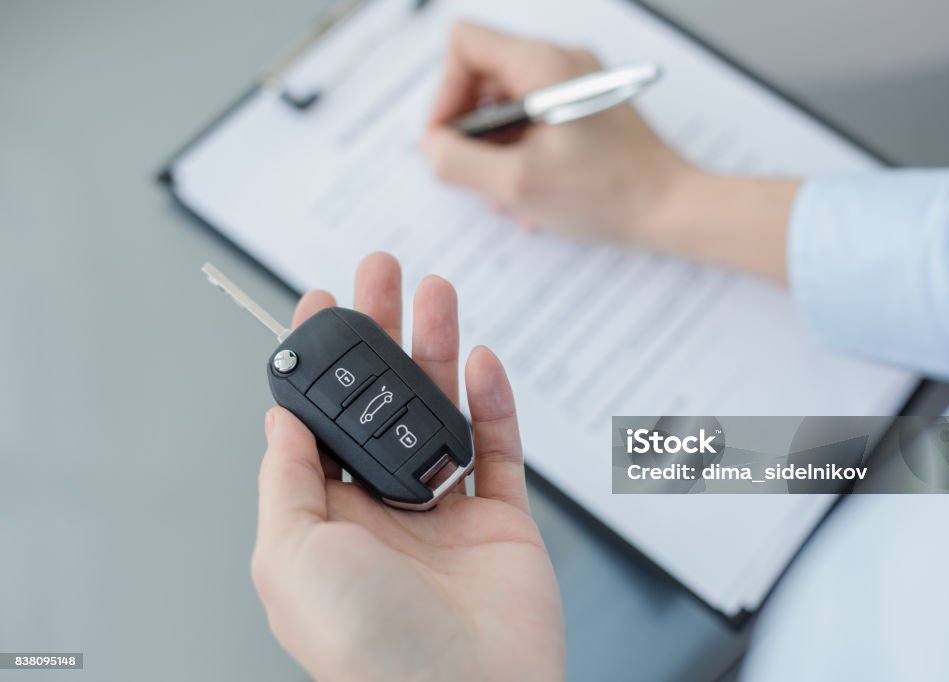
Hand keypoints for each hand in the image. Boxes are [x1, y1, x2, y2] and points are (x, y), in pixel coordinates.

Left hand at [251, 253, 564, 681]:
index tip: (320, 304)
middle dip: (380, 335)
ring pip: (440, 412)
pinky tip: (482, 361)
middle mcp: (383, 510)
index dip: (319, 361)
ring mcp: (446, 514)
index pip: (320, 421)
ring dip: (437, 350)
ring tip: (436, 292)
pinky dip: (492, 402)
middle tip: (383, 273)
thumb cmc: (366, 646)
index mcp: (326, 519)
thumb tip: (280, 417)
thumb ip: (286, 480)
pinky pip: (498, 448)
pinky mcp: (501, 522)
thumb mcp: (288, 557)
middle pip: (382, 402)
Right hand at [422, 22, 798, 284]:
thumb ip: (458, 162)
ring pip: (506, 105)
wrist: (673, 209)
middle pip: (482, 78)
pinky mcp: (586, 109)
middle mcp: (560, 62)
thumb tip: (431, 148)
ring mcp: (575, 84)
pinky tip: (531, 195)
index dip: (444, 94)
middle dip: (471, 131)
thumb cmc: (609, 193)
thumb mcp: (517, 184)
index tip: (448, 141)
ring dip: (495, 151)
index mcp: (542, 64)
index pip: (463, 45)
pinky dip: (522, 154)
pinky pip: (534, 121)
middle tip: (476, 176)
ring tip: (507, 195)